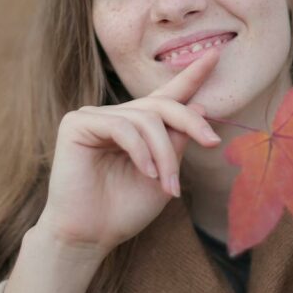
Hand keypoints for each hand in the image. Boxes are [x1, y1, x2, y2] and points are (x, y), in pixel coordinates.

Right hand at [36, 49, 220, 255]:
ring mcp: (95, 117)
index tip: (215, 55)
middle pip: (162, 105)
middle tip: (212, 142)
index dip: (191, 76)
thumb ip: (177, 142)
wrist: (89, 236)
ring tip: (167, 186)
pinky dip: (140, 151)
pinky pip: (122, 127)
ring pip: (146, 120)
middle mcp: (118, 117)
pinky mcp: (77, 124)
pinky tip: (146, 172)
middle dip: (191, 122)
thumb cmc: (123, 211)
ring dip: (164, 154)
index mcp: (138, 129)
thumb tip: (198, 104)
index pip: (167, 96)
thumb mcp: (164, 176)